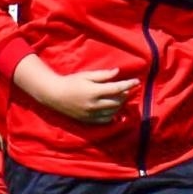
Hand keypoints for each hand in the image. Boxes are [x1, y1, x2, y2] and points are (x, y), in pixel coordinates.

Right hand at [13, 56, 137, 123]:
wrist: (55, 95)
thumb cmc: (71, 82)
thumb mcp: (87, 75)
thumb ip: (103, 75)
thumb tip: (117, 72)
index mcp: (94, 91)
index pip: (117, 89)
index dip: (128, 85)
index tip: (137, 81)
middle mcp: (94, 105)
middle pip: (117, 101)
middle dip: (125, 94)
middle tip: (127, 88)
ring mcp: (91, 114)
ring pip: (113, 111)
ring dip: (120, 104)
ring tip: (120, 96)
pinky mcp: (89, 120)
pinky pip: (106, 119)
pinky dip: (113, 114)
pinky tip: (113, 108)